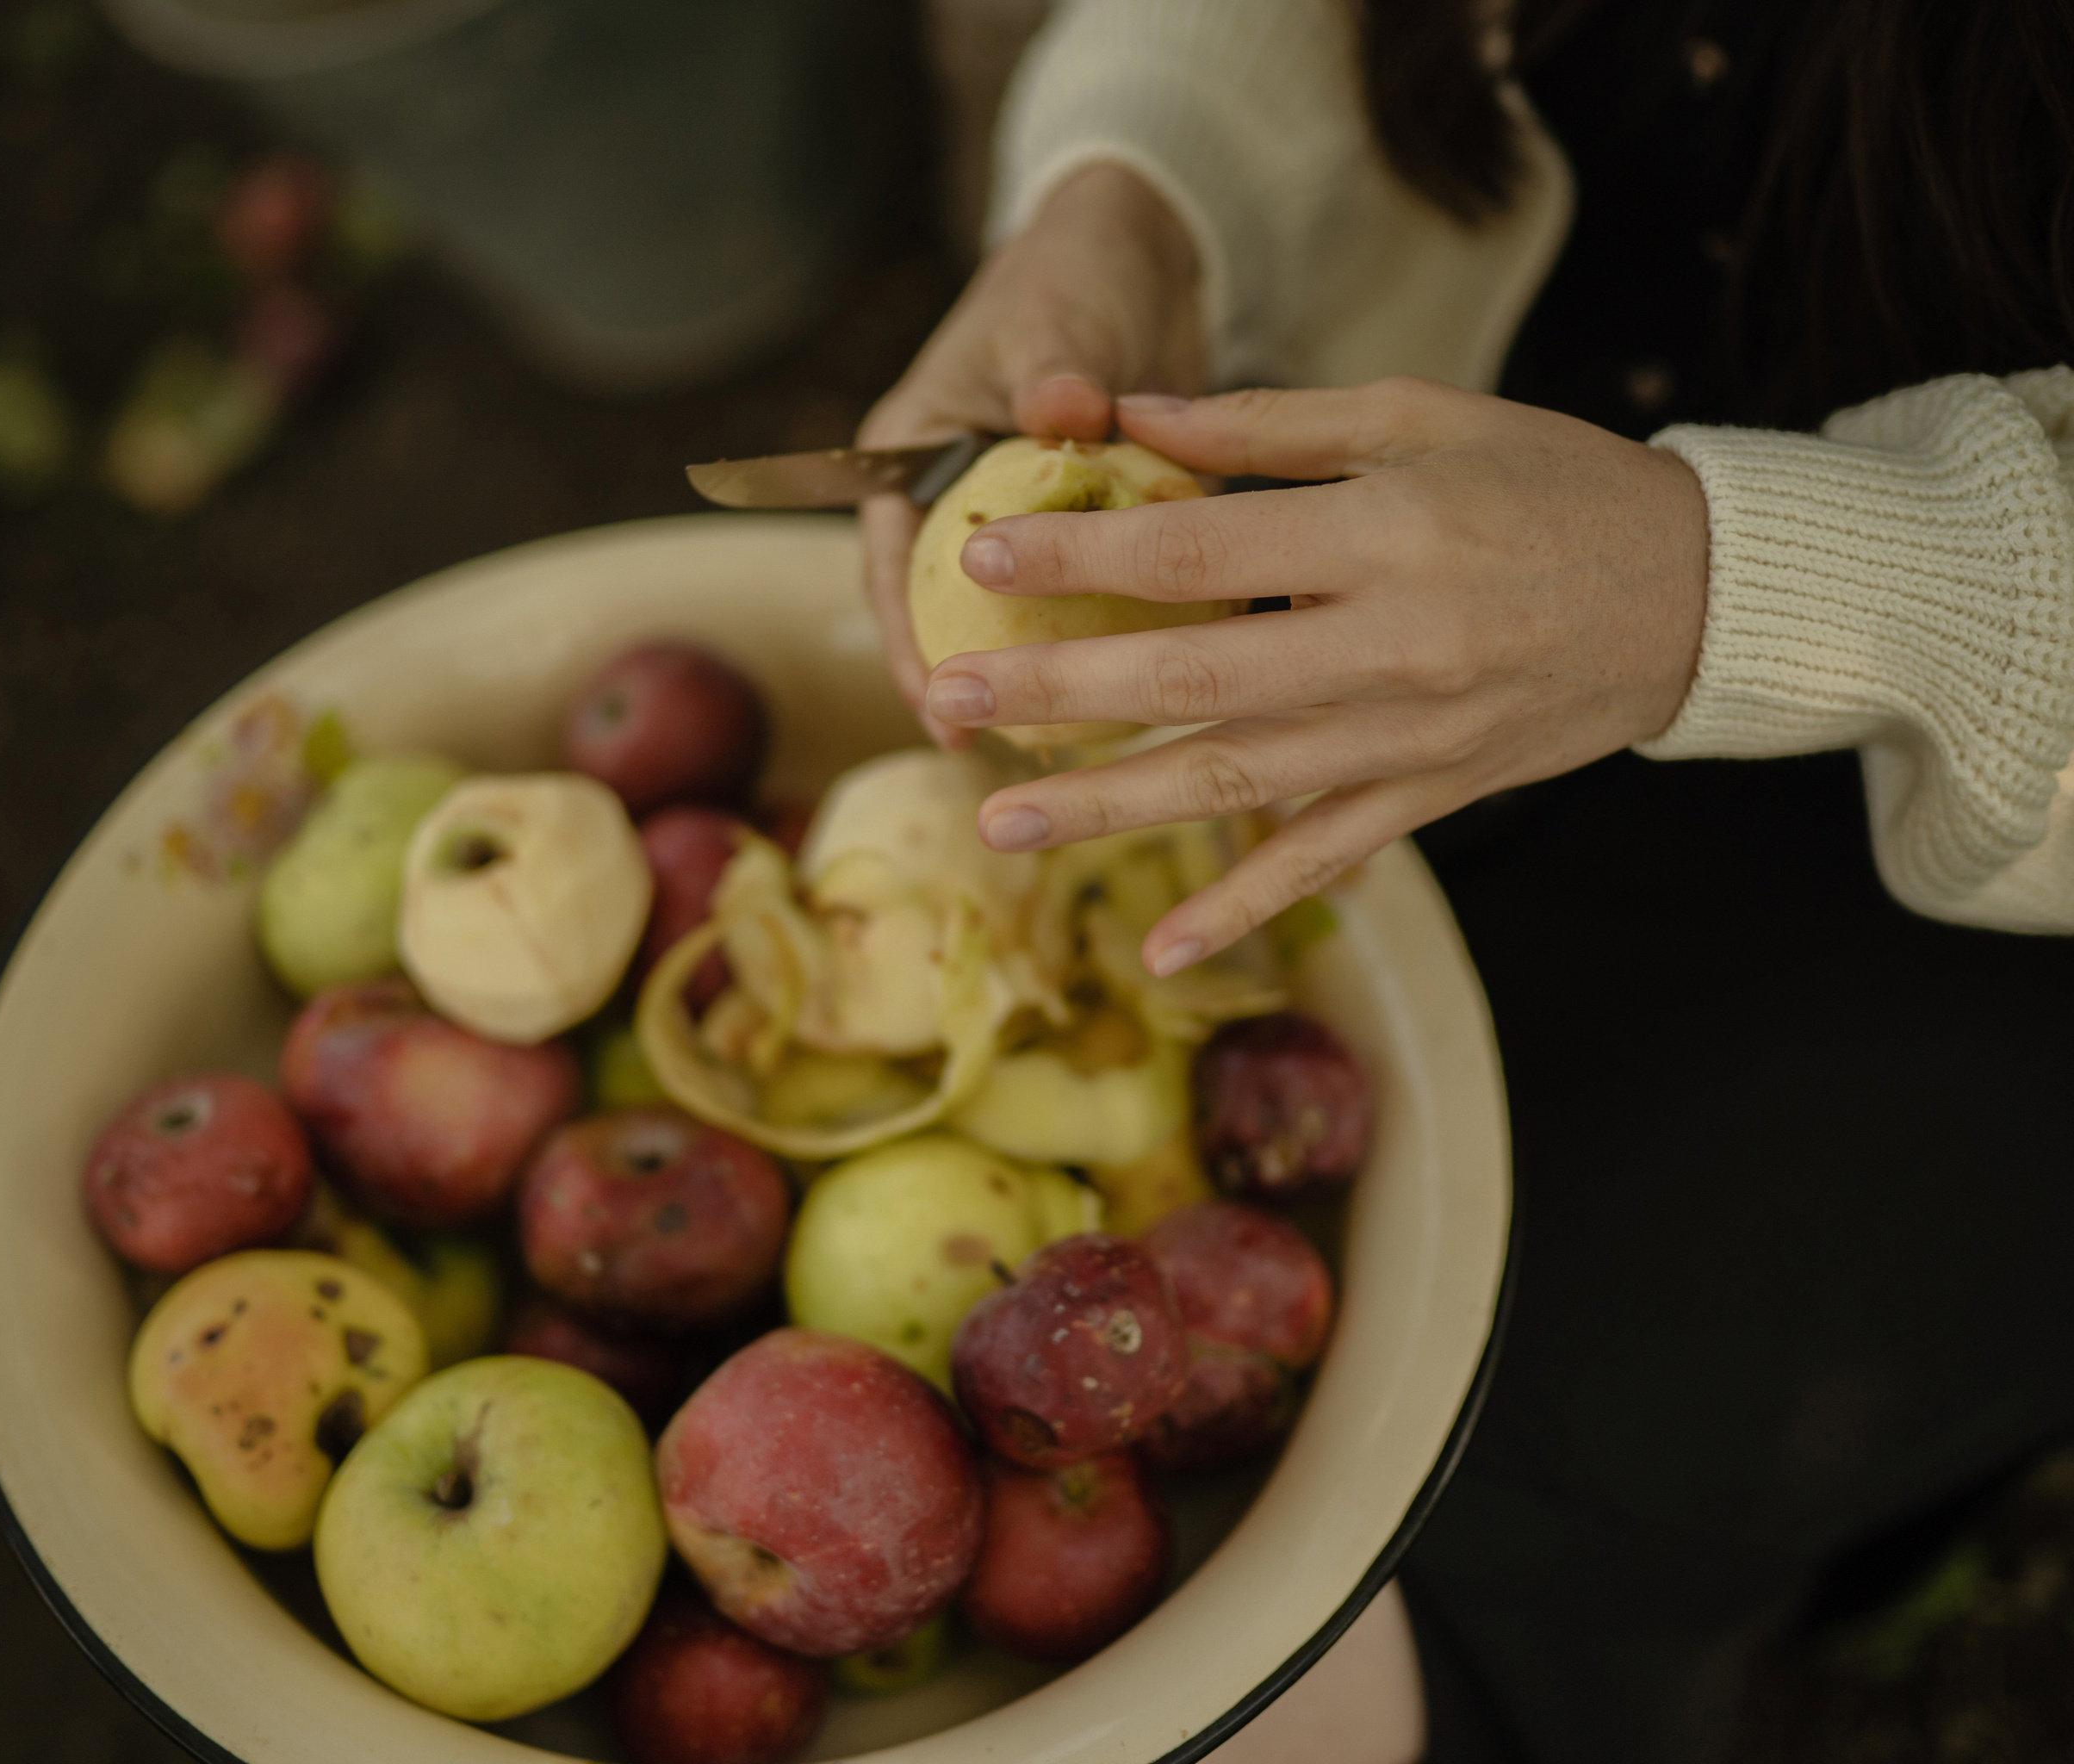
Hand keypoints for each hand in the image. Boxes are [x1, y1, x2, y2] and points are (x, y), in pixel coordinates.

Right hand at [858, 162, 1203, 740]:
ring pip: (1019, 623)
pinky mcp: (1092, 533)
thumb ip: (1055, 364)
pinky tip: (1141, 705)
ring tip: (1060, 754)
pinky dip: (1109, 650)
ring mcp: (1027, 525)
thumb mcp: (1054, 313)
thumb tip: (1065, 410)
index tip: (935, 704)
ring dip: (1036, 683)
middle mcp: (960, 500)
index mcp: (915, 451)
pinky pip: (1092, 606)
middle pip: (948, 614)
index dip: (906, 640)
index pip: (894, 560)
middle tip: (993, 753)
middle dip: (967, 687)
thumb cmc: (1073, 268)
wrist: (1145, 252)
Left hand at [921, 379, 1710, 975]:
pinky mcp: (1433, 794)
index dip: (1079, 558)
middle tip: (944, 701)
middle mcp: (1393, 645)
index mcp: (1385, 533)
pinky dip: (1243, 906)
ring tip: (999, 821)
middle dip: (1058, 693)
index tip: (976, 560)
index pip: (1198, 550)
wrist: (1698, 593)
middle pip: (1194, 676)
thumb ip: (1268, 426)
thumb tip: (1127, 417)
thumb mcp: (1421, 416)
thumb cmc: (1550, 483)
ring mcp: (1413, 736)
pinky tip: (1159, 947)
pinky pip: (1326, 860)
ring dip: (1111, 808)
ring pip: (1237, 782)